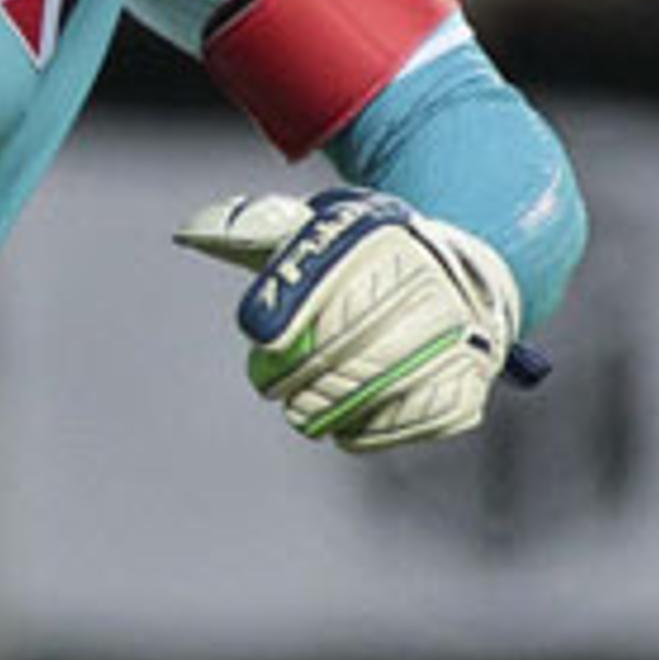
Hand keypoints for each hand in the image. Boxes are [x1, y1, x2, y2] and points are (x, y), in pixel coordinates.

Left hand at [174, 186, 531, 451]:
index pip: (326, 277)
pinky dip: (375, 430)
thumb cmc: (366, 253)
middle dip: (299, 374)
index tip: (261, 336)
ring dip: (333, 408)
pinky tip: (350, 429)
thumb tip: (190, 232)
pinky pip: (417, 418)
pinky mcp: (468, 380)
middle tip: (272, 387)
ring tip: (306, 413)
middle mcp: (427, 282)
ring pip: (381, 386)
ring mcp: (454, 333)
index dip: (288, 309)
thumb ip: (252, 229)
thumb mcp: (317, 228)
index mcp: (383, 238)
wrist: (460, 272)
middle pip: (349, 342)